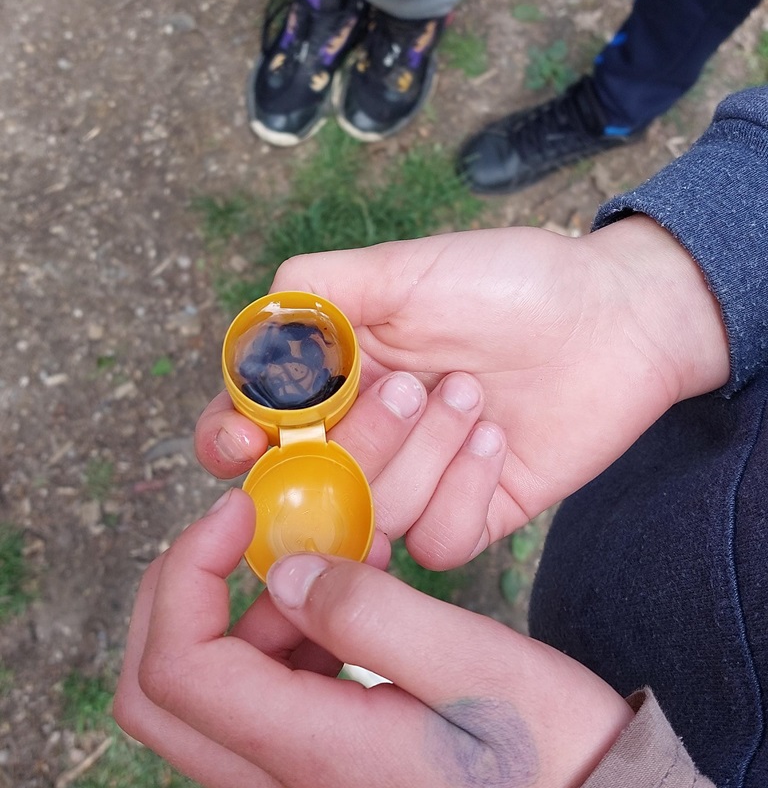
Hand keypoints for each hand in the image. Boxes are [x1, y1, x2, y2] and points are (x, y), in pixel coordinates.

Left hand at [114, 489, 632, 787]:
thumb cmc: (551, 747)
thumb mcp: (475, 664)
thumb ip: (371, 615)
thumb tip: (284, 573)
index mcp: (316, 755)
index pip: (182, 667)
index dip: (189, 572)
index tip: (242, 509)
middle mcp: (285, 782)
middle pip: (160, 693)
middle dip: (181, 592)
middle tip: (239, 528)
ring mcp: (298, 782)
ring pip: (203, 696)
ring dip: (239, 612)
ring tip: (327, 563)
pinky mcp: (321, 768)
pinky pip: (257, 700)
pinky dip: (277, 637)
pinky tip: (347, 604)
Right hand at [265, 218, 728, 563]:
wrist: (615, 318)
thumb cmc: (510, 281)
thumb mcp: (405, 268)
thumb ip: (317, 292)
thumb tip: (253, 335)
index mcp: (336, 377)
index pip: (251, 429)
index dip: (232, 443)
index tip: (249, 441)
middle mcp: (366, 435)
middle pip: (309, 485)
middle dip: (359, 442)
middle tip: (411, 387)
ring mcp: (417, 481)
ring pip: (374, 517)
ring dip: (425, 453)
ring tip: (475, 395)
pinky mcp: (470, 515)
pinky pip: (435, 543)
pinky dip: (464, 491)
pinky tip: (498, 440)